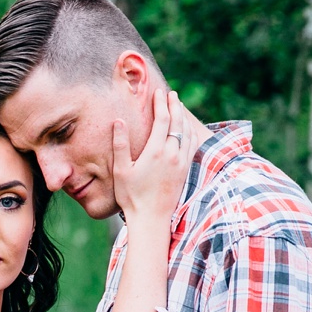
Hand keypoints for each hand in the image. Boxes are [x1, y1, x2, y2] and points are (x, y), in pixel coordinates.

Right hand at [111, 89, 194, 225]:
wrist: (151, 219)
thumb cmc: (131, 196)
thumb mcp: (121, 170)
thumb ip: (120, 144)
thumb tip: (119, 121)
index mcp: (156, 151)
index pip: (162, 119)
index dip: (161, 103)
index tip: (158, 92)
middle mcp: (173, 154)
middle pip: (178, 122)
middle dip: (175, 105)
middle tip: (171, 94)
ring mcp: (182, 163)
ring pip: (187, 132)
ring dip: (183, 117)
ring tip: (178, 107)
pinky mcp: (186, 171)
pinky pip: (192, 145)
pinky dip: (190, 132)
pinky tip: (186, 130)